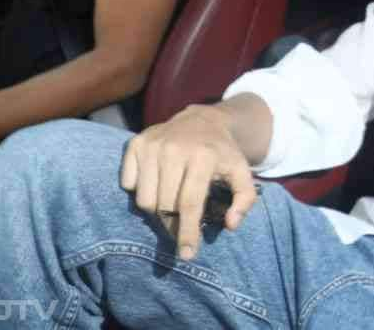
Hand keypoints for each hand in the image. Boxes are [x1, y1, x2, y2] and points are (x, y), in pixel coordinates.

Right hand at [120, 104, 257, 259]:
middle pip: (165, 206)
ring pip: (145, 200)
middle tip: (180, 227)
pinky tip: (157, 183)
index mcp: (203, 157)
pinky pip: (129, 184)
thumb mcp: (242, 172)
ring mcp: (152, 145)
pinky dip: (141, 191)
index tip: (187, 254)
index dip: (188, 233)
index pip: (190, 204)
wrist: (202, 120)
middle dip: (173, 225)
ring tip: (171, 204)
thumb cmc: (222, 153)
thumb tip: (231, 225)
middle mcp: (174, 149)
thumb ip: (244, 199)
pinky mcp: (136, 144)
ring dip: (157, 211)